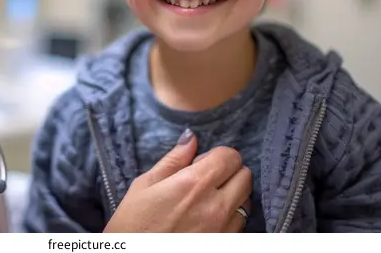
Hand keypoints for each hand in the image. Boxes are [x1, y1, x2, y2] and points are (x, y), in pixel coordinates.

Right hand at [103, 131, 251, 232]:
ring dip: (232, 195)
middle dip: (229, 172)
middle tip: (207, 179)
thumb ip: (173, 159)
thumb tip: (191, 138)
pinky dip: (231, 218)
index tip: (203, 162)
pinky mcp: (225, 245)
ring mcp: (223, 230)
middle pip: (245, 176)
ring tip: (207, 201)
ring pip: (247, 201)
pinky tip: (208, 220)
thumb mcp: (145, 185)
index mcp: (194, 184)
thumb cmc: (134, 224)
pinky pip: (241, 225)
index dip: (218, 155)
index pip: (230, 156)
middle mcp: (215, 206)